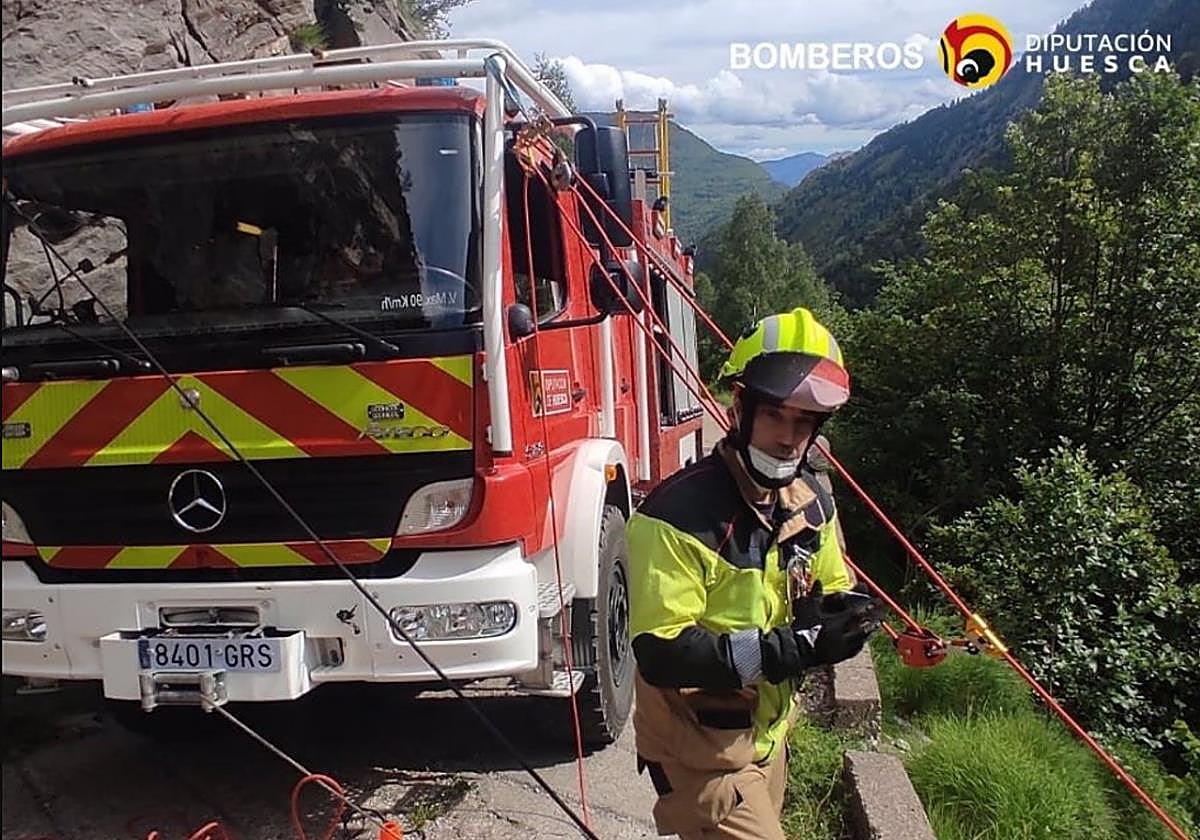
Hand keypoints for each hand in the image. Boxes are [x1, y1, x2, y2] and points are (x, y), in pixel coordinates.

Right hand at [760, 581, 884, 680]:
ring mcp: (845, 646)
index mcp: (840, 620)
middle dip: (876, 618)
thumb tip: (818, 581)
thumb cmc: (803, 626)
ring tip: (876, 625)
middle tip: (882, 614)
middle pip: (867, 625)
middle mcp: (846, 634)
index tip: (877, 601)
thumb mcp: (808, 606)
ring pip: (863, 638)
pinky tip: (863, 641)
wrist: (798, 649)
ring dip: (871, 631)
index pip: (860, 611)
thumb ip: (816, 593)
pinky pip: (856, 650)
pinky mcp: (842, 656)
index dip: (870, 605)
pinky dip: (861, 643)